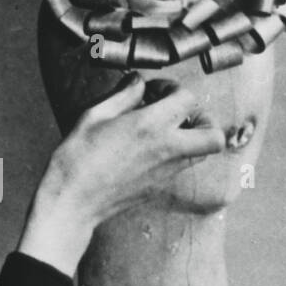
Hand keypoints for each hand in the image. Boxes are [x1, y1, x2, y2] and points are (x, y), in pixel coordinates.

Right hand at [17, 74, 225, 275]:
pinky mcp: (160, 187)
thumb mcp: (94, 116)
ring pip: (203, 153)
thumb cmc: (77, 159)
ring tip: (164, 131)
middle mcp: (167, 149)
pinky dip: (176, 154)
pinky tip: (149, 149)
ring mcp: (166, 171)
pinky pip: (183, 166)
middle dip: (203, 119)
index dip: (172, 89)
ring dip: (193, 138)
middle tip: (178, 114)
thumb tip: (138, 83)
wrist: (72, 202)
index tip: (153, 92)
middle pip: (214, 135)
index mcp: (150, 126)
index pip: (187, 98)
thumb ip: (123, 96)